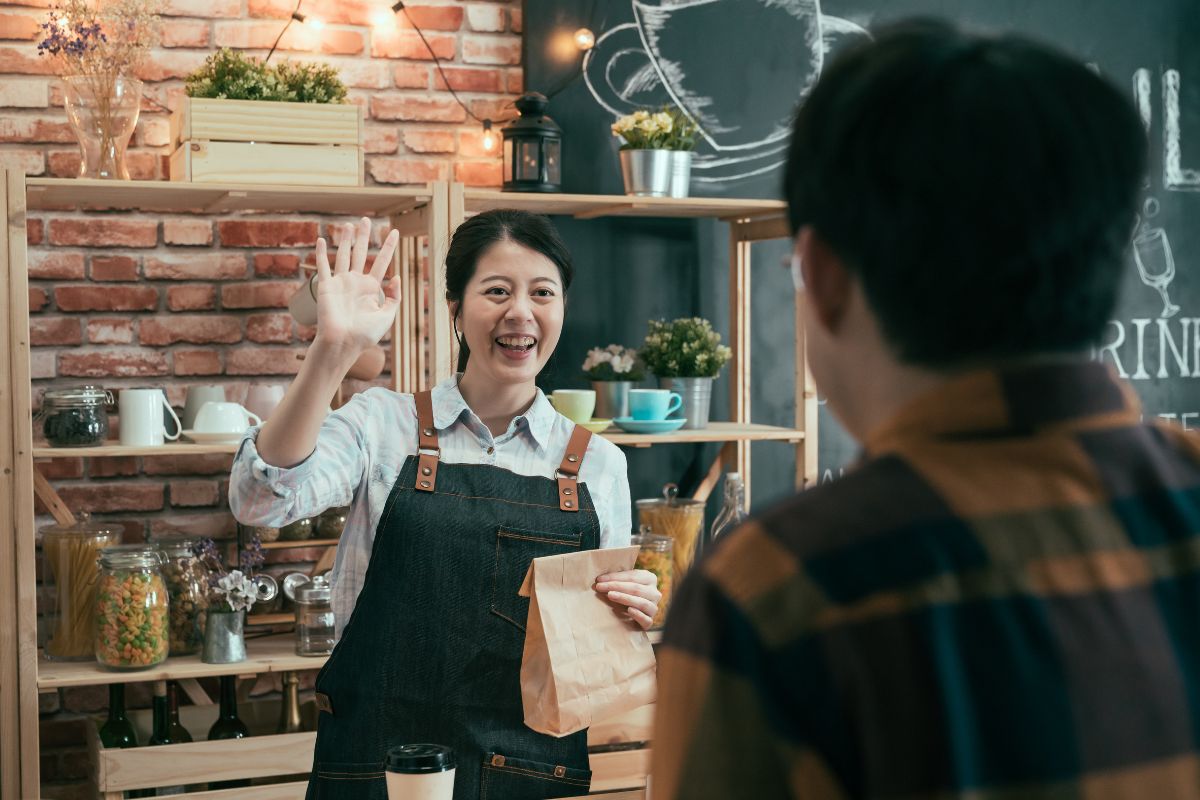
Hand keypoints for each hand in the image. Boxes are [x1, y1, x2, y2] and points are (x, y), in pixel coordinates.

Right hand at [313, 217, 400, 354]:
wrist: (344, 343)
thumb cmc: (365, 334)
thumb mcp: (387, 316)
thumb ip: (394, 297)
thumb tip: (397, 277)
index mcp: (371, 288)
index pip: (381, 261)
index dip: (388, 247)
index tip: (395, 232)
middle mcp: (355, 282)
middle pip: (360, 253)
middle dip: (364, 236)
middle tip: (365, 220)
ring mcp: (340, 283)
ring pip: (343, 255)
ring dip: (345, 239)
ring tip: (348, 225)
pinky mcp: (326, 286)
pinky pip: (323, 266)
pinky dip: (320, 253)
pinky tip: (320, 239)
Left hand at [595, 569, 660, 630]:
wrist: (631, 617)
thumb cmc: (625, 595)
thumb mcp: (624, 584)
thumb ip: (617, 579)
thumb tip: (599, 579)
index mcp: (650, 579)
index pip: (632, 576)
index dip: (615, 577)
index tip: (599, 579)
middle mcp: (654, 593)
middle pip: (636, 588)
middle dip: (616, 586)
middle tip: (600, 587)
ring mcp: (653, 608)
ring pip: (642, 603)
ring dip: (625, 598)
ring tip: (610, 595)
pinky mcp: (650, 622)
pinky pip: (646, 619)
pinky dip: (638, 614)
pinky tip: (628, 610)